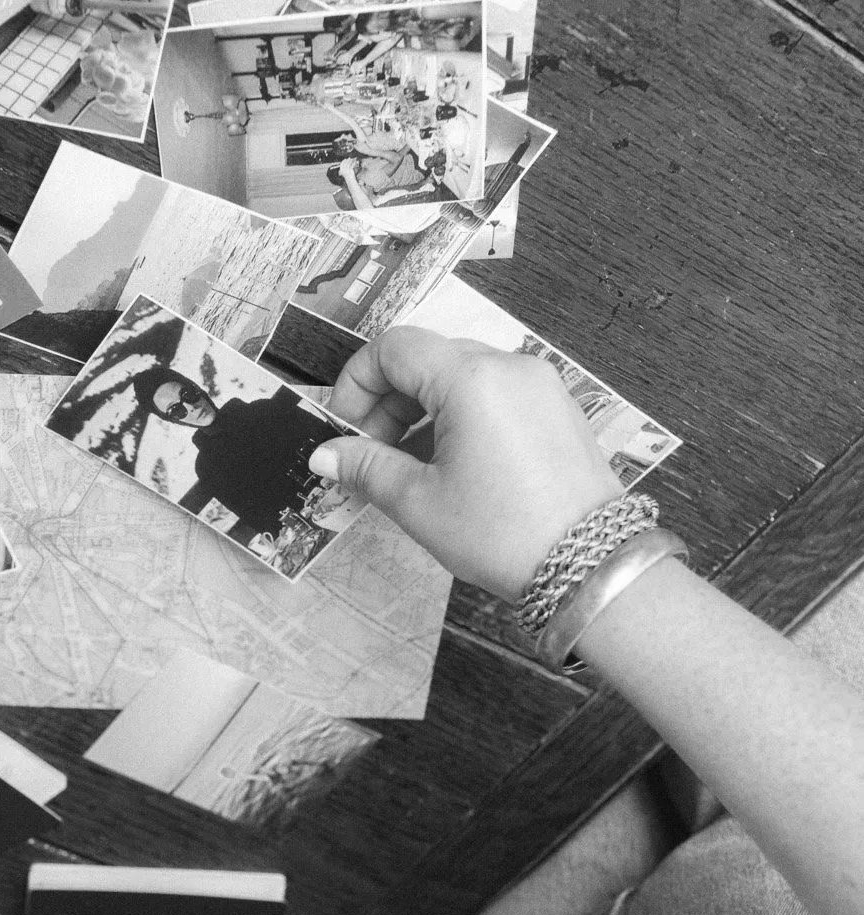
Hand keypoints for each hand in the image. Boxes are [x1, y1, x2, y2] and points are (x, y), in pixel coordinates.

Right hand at [310, 326, 623, 598]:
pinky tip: (450, 466)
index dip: (356, 384)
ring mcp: (539, 385)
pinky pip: (495, 394)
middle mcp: (509, 367)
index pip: (393, 348)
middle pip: (427, 358)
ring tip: (409, 466)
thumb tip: (325, 455)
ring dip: (423, 410)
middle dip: (388, 401)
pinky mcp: (557, 408)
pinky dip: (462, 417)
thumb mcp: (419, 503)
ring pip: (461, 376)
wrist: (589, 566)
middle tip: (371, 454)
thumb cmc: (505, 534)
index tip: (345, 429)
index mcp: (471, 378)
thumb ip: (366, 467)